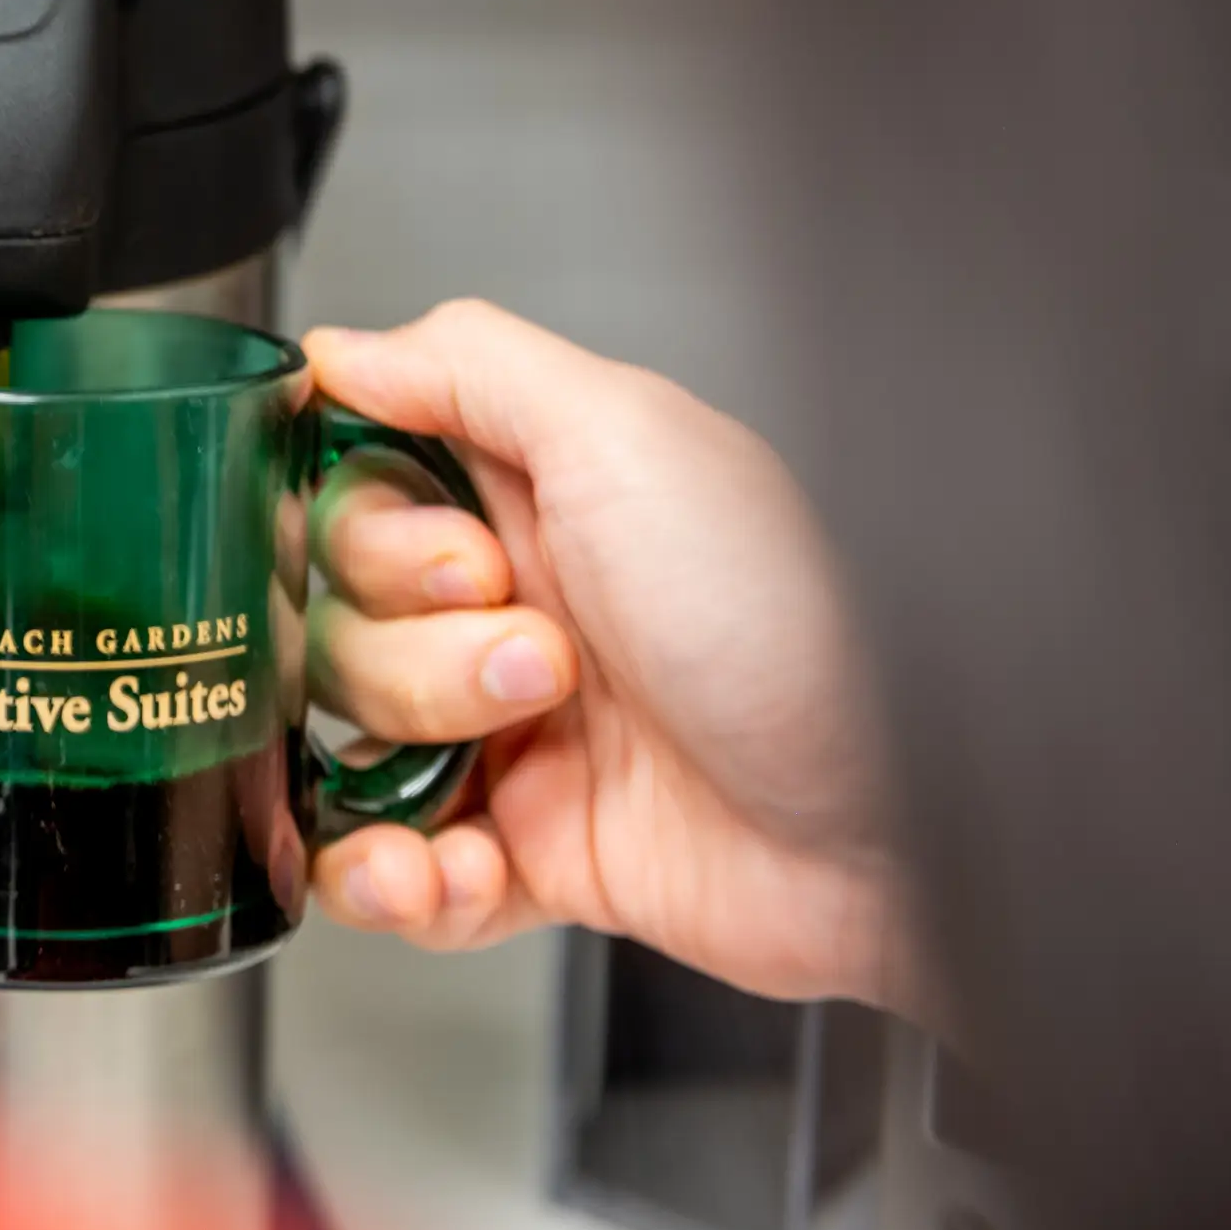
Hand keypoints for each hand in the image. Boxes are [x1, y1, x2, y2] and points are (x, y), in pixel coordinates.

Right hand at [301, 302, 906, 1004]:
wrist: (886, 827)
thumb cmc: (786, 627)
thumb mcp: (628, 436)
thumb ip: (469, 365)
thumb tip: (344, 347)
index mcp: (543, 499)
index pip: (361, 496)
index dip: (374, 534)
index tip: (456, 554)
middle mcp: (524, 609)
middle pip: (347, 623)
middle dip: (410, 652)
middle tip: (536, 657)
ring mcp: (523, 736)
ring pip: (357, 746)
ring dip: (406, 764)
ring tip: (517, 762)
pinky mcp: (534, 853)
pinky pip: (397, 875)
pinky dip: (394, 882)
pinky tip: (439, 869)